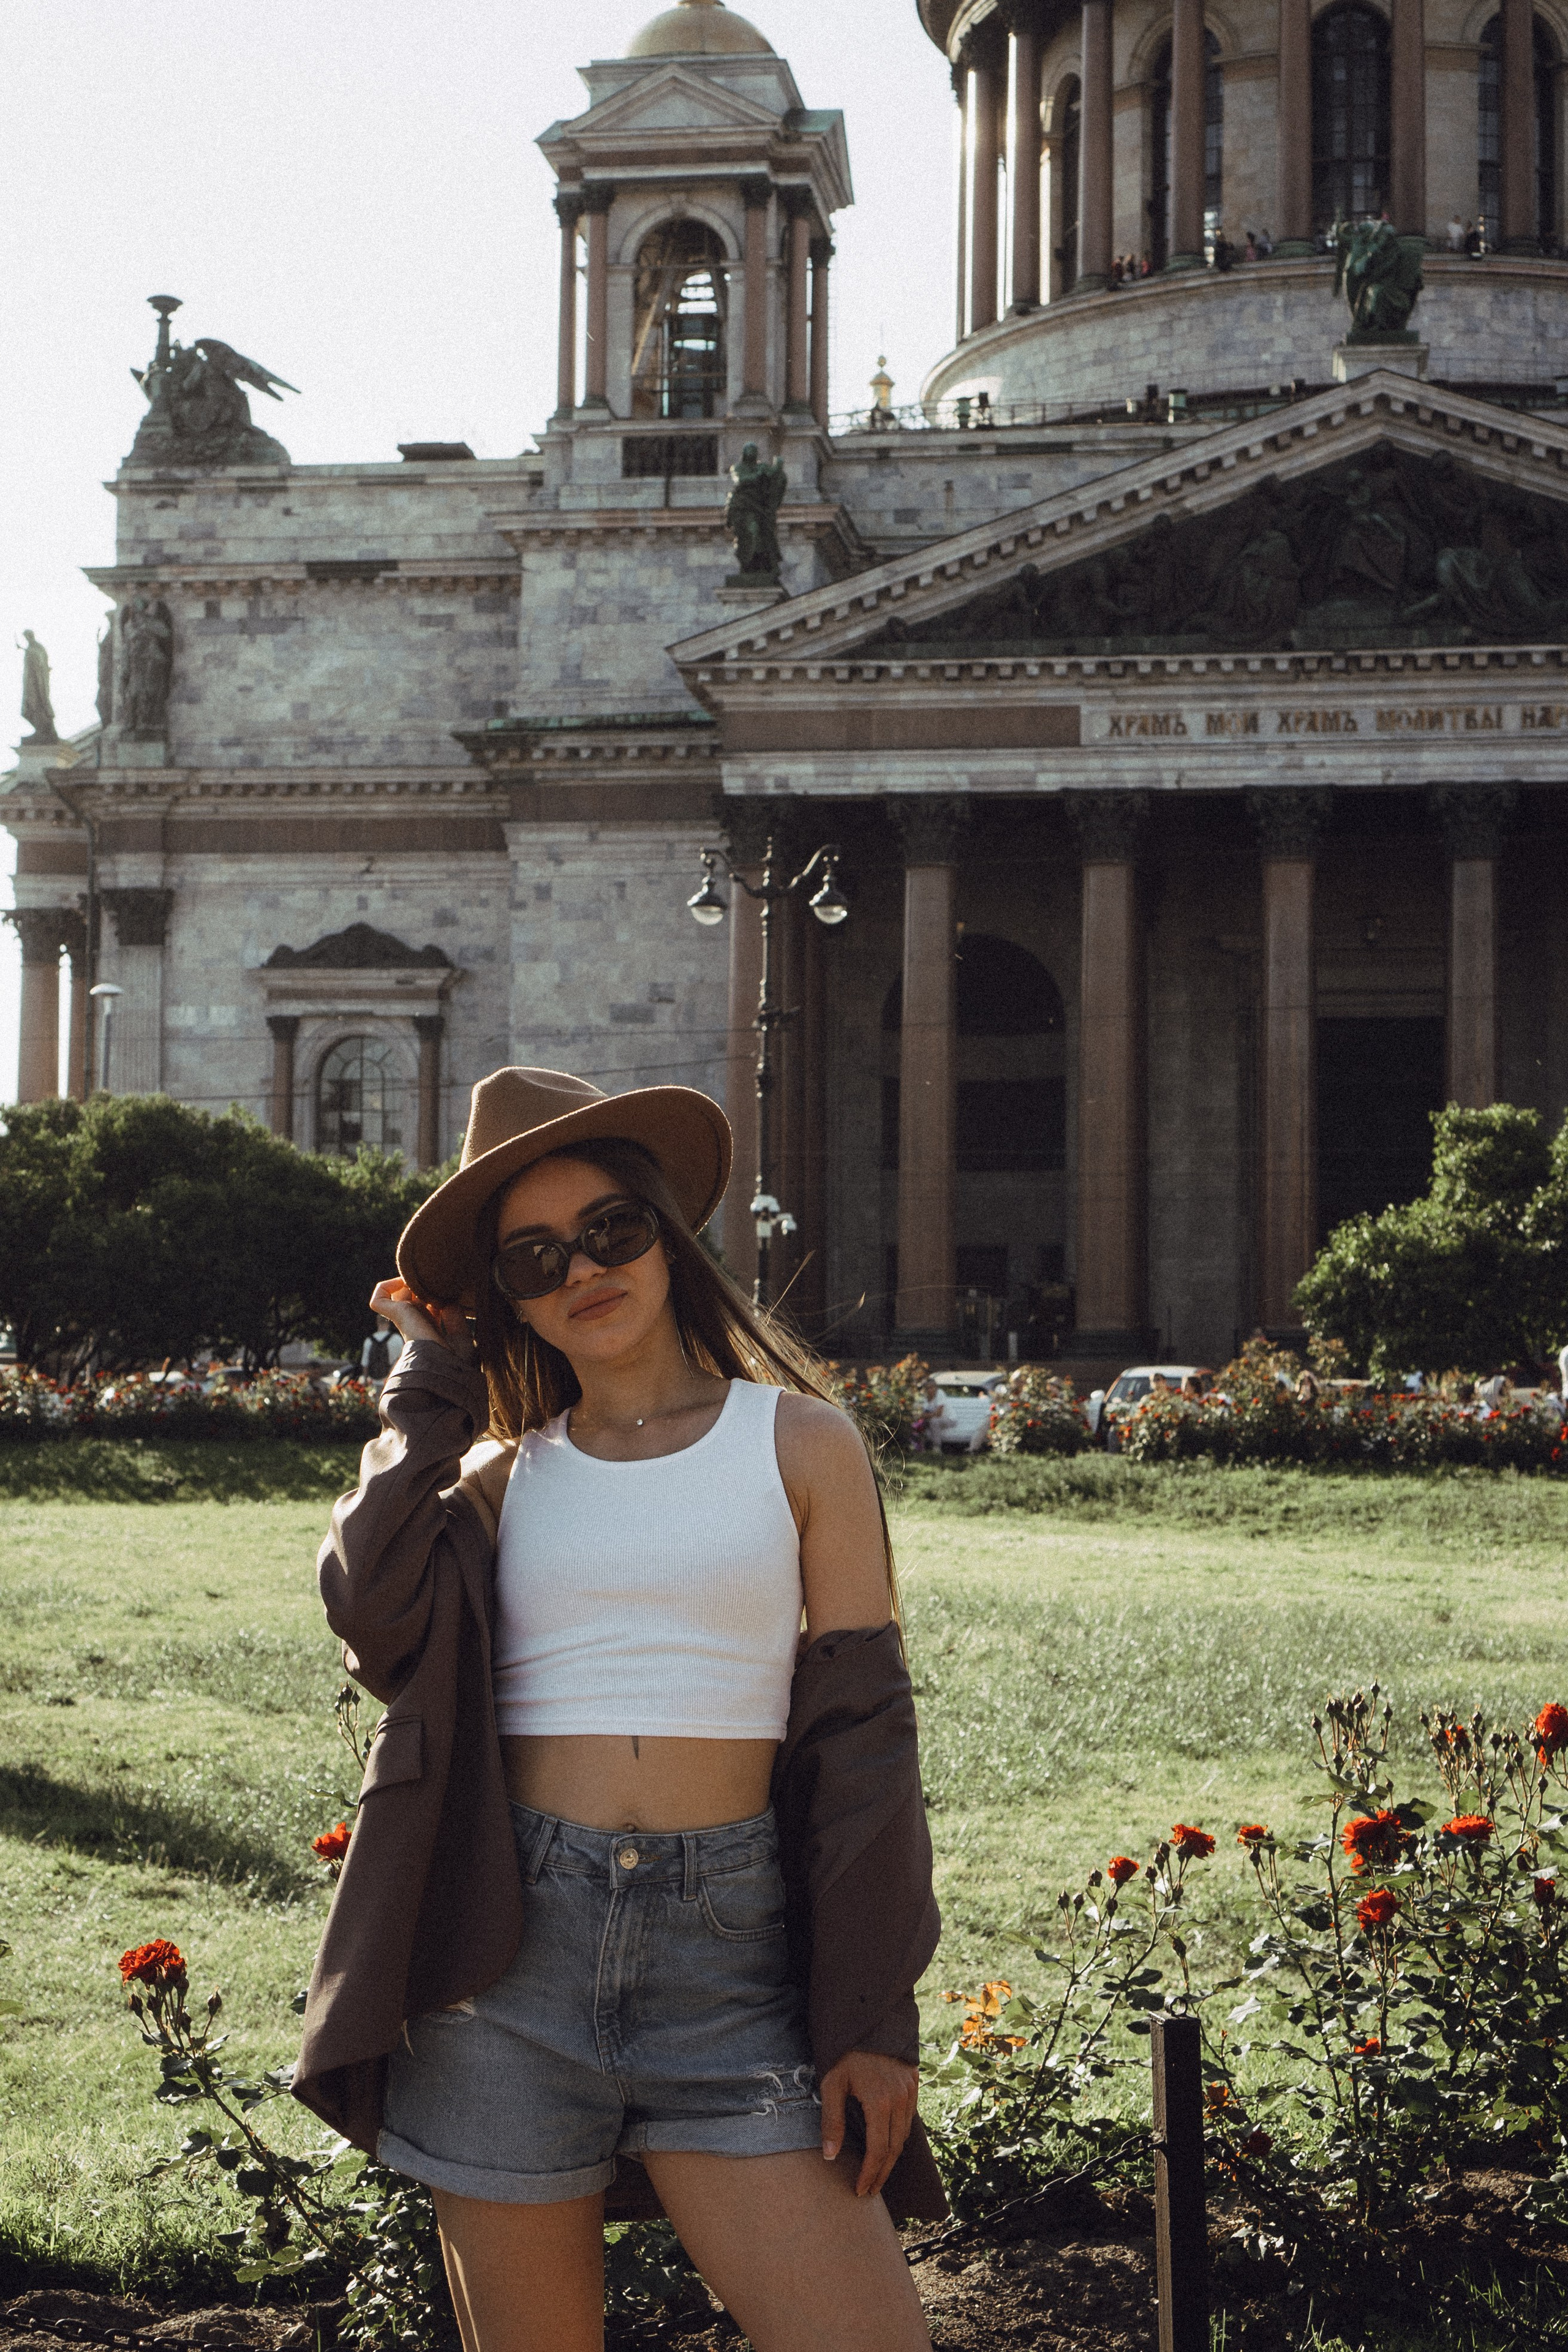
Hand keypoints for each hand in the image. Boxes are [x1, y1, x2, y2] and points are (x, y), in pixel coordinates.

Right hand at [368, 1279, 474, 1361]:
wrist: (446, 1369)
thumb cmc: (456, 1362)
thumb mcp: (461, 1338)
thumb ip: (455, 1319)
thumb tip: (447, 1303)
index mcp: (430, 1330)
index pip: (426, 1308)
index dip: (434, 1296)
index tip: (448, 1293)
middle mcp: (415, 1324)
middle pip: (410, 1298)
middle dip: (421, 1285)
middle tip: (433, 1282)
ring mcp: (405, 1320)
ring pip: (395, 1296)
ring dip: (406, 1282)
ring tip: (422, 1282)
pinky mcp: (398, 1316)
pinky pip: (378, 1300)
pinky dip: (387, 1286)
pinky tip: (407, 1285)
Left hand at [819, 2050, 919, 2198]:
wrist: (867, 2019)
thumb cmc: (845, 2051)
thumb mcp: (832, 2083)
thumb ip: (831, 2120)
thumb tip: (829, 2156)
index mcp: (880, 2101)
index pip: (878, 2150)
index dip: (870, 2173)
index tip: (860, 2190)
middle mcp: (900, 2099)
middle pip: (894, 2148)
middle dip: (882, 2173)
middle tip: (869, 2190)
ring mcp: (910, 2091)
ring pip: (904, 2135)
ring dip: (891, 2157)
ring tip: (877, 2173)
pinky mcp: (913, 2083)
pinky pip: (909, 2118)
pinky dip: (898, 2136)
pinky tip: (887, 2144)